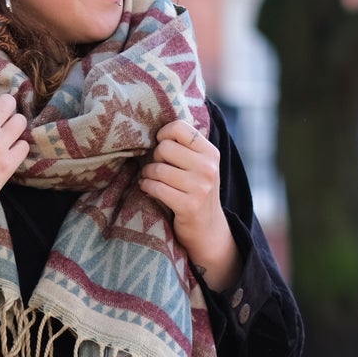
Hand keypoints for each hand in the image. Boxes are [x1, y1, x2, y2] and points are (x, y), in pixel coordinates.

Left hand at [139, 118, 241, 291]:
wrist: (209, 230)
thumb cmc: (196, 191)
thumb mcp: (199, 166)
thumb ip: (185, 146)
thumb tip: (153, 126)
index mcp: (210, 152)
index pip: (179, 127)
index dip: (163, 134)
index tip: (160, 145)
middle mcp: (208, 167)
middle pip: (163, 148)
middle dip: (154, 158)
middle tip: (156, 168)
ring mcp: (200, 187)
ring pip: (157, 169)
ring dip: (147, 175)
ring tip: (150, 179)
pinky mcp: (189, 205)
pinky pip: (155, 187)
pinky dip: (146, 187)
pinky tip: (148, 189)